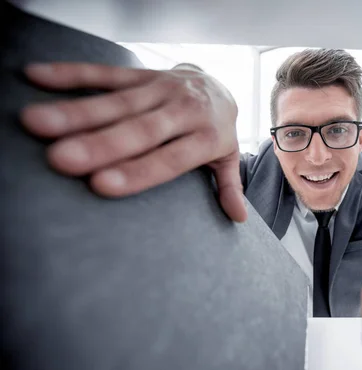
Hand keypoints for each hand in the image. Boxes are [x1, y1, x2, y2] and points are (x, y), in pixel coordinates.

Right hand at [21, 63, 246, 221]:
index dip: (137, 172)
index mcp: (205, 137)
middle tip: (61, 160)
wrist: (218, 84)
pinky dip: (71, 74)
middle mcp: (183, 110)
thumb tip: (237, 219)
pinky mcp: (140, 73)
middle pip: (139, 129)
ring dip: (76, 111)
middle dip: (100, 144)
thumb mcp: (226, 157)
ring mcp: (160, 88)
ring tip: (37, 123)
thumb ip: (228, 186)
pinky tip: (38, 78)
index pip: (169, 159)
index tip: (101, 186)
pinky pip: (105, 72)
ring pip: (117, 100)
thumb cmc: (215, 131)